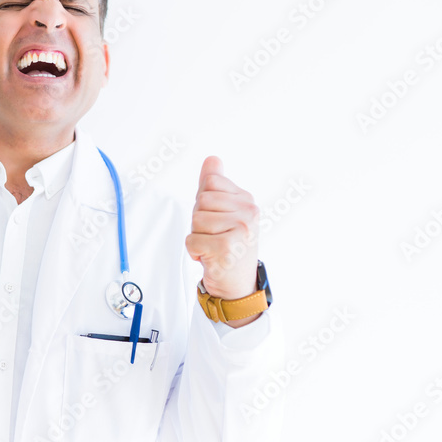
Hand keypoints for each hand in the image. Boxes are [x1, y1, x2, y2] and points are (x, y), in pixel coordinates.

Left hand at [185, 156, 258, 300]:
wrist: (236, 283)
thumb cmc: (228, 244)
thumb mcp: (223, 211)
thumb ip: (215, 185)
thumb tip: (212, 159)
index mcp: (247, 199)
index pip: (210, 183)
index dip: (204, 202)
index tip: (216, 220)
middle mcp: (249, 212)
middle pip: (201, 202)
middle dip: (199, 222)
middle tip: (214, 237)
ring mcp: (241, 229)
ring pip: (196, 220)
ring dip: (198, 237)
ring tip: (213, 247)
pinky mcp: (228, 248)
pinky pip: (192, 240)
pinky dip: (195, 252)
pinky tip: (210, 258)